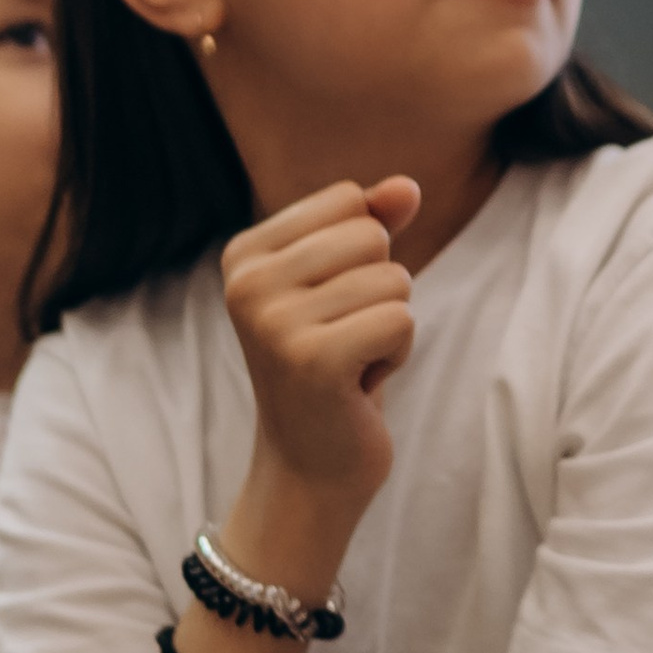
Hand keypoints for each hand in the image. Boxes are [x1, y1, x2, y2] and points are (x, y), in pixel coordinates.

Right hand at [221, 177, 419, 499]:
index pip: (348, 201)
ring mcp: (273, 323)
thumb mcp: (348, 283)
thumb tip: (407, 186)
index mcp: (245, 254)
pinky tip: (357, 385)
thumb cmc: (335, 366)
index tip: (332, 306)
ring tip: (348, 363)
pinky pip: (401, 320)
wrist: (311, 467)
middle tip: (343, 340)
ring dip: (389, 326)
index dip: (363, 253)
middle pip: (372, 236)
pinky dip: (397, 354)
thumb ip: (372, 224)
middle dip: (380, 290)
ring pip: (393, 279)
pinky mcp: (311, 360)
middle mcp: (247, 283)